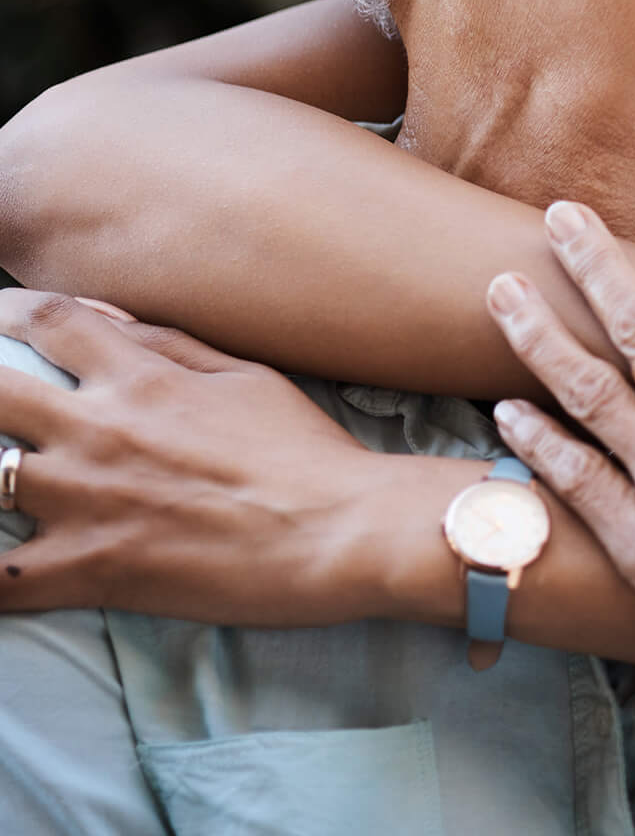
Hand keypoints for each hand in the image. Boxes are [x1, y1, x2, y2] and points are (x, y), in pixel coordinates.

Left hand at [0, 288, 399, 622]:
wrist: (343, 530)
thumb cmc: (306, 452)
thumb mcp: (247, 375)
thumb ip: (169, 343)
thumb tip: (106, 321)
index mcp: (141, 377)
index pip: (44, 320)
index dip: (2, 312)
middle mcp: (98, 430)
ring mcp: (86, 501)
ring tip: (0, 482)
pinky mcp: (92, 569)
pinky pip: (0, 579)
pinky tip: (3, 567)